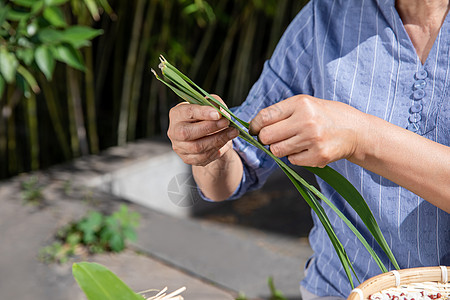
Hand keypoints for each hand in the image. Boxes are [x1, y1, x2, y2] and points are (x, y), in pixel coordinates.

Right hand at [167, 95, 239, 165]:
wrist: (205, 134)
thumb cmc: (206, 116)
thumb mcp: (210, 105)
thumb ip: (215, 104)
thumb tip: (222, 111)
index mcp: (177, 114)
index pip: (187, 113)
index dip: (203, 113)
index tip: (218, 114)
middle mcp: (174, 131)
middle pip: (188, 133)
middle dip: (211, 127)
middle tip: (227, 122)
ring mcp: (179, 147)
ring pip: (198, 147)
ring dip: (218, 139)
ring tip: (232, 132)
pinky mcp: (187, 158)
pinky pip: (203, 157)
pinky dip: (217, 149)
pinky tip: (225, 142)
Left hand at [249, 95, 366, 167]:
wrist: (357, 131)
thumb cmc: (325, 116)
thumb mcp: (306, 104)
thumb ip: (282, 112)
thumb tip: (254, 127)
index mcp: (301, 103)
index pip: (265, 116)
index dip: (254, 125)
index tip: (254, 129)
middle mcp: (306, 120)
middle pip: (266, 136)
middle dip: (266, 139)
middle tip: (276, 137)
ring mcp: (312, 140)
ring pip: (277, 151)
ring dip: (280, 148)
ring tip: (294, 142)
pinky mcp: (318, 156)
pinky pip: (292, 161)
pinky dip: (295, 157)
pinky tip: (307, 149)